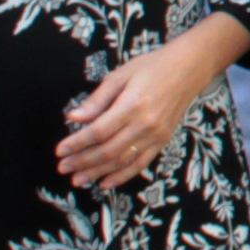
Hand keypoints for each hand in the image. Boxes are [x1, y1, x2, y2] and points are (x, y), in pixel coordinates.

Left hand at [56, 37, 223, 189]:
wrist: (189, 68)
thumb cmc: (151, 66)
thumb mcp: (120, 75)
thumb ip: (97, 99)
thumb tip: (73, 117)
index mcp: (132, 105)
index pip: (98, 131)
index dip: (77, 143)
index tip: (60, 151)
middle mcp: (145, 124)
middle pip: (108, 150)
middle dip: (82, 162)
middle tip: (63, 168)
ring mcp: (156, 135)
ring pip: (122, 161)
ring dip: (97, 172)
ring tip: (78, 180)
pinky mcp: (163, 141)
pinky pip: (140, 164)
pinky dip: (122, 176)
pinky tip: (105, 183)